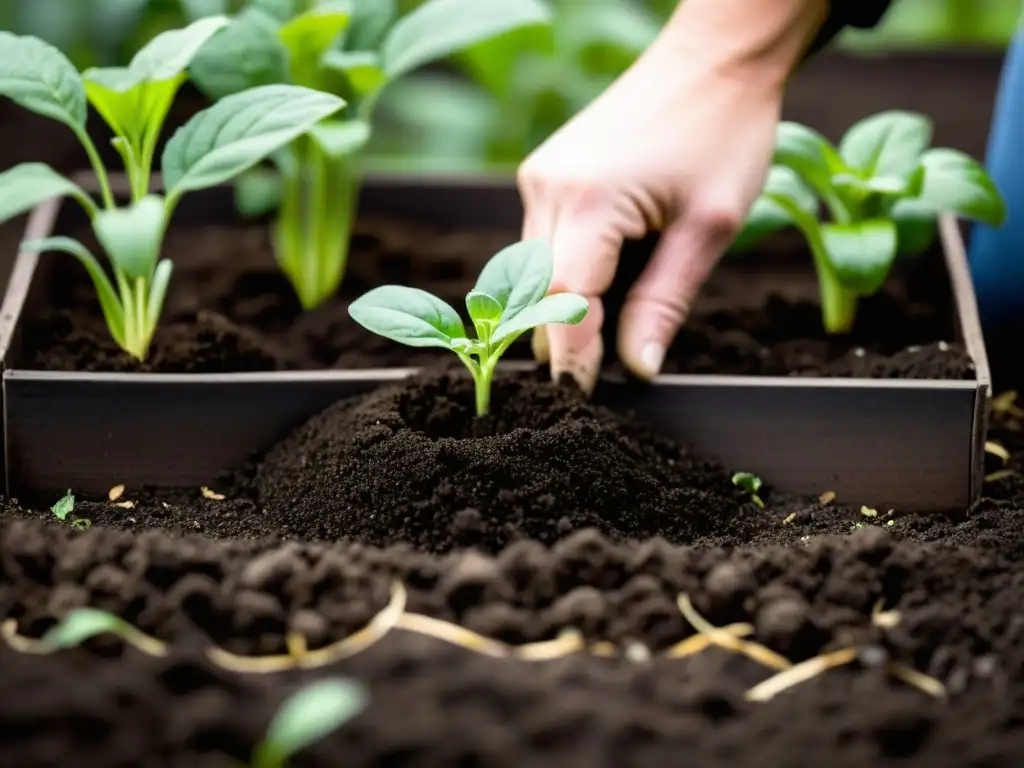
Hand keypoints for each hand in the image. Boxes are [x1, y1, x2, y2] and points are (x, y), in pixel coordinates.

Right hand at [518, 0, 825, 391]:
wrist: (714, 57)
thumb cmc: (724, 132)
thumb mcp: (708, 229)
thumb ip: (664, 304)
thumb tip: (637, 370)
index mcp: (589, 202)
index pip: (562, 307)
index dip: (572, 362)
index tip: (583, 400)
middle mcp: (548, 188)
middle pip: (536, 295)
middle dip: (565, 340)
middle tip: (604, 375)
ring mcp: (540, 177)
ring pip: (534, 274)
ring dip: (567, 304)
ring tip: (619, 314)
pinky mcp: (544, 173)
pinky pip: (541, 244)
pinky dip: (568, 272)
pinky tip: (611, 272)